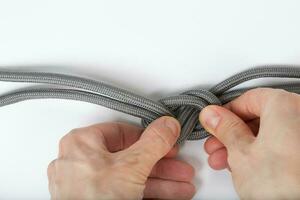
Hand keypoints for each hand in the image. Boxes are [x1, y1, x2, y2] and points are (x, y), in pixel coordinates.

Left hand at [47, 116, 194, 199]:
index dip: (150, 138)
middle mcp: (81, 162)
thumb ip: (154, 142)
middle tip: (178, 168)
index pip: (122, 132)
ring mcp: (87, 184)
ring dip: (159, 181)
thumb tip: (167, 125)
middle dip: (161, 165)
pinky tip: (167, 195)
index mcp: (83, 143)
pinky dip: (146, 193)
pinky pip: (124, 191)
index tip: (167, 143)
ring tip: (181, 186)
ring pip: (130, 177)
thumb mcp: (132, 166)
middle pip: (130, 157)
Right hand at [200, 88, 299, 198]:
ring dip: (243, 146)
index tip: (214, 123)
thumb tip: (213, 116)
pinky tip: (246, 167)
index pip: (248, 99)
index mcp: (286, 105)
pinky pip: (281, 145)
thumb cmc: (283, 183)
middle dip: (231, 134)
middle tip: (217, 145)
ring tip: (226, 162)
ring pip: (268, 133)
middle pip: (258, 117)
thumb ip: (224, 128)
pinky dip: (263, 153)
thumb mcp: (240, 151)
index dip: (226, 113)